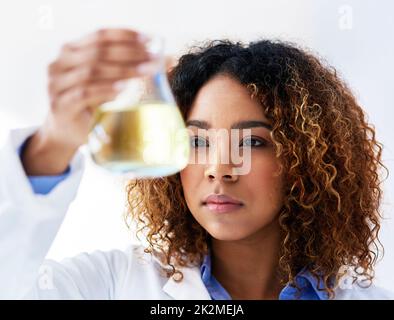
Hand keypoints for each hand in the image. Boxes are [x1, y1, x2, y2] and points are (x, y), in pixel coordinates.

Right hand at [22, 28, 155, 174]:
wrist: (68, 131)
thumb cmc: (92, 103)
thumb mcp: (110, 81)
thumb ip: (130, 66)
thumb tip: (169, 59)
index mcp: (71, 50)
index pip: (99, 35)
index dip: (125, 35)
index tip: (148, 40)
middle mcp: (60, 63)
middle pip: (97, 51)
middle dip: (128, 53)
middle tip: (150, 58)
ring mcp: (57, 84)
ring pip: (91, 70)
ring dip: (120, 70)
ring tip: (142, 72)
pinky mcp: (61, 105)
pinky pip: (84, 93)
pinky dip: (105, 90)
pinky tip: (122, 89)